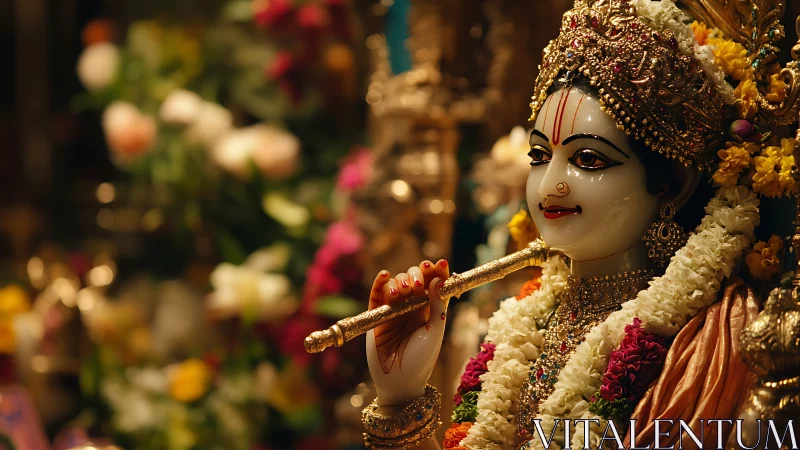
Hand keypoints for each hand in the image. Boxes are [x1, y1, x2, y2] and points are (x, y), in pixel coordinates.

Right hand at [366, 259, 449, 405]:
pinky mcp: (376, 315)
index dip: (437, 272)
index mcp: (429, 310)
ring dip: (400, 281)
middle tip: (418, 284)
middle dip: (417, 274)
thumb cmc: (421, 360)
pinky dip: (380, 282)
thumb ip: (437, 307)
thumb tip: (438, 280)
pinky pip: (376, 294)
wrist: (399, 381)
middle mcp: (412, 307)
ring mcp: (394, 310)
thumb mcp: (434, 333)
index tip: (441, 264)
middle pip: (414, 279)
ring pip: (396, 284)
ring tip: (403, 292)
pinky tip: (384, 275)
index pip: (433, 284)